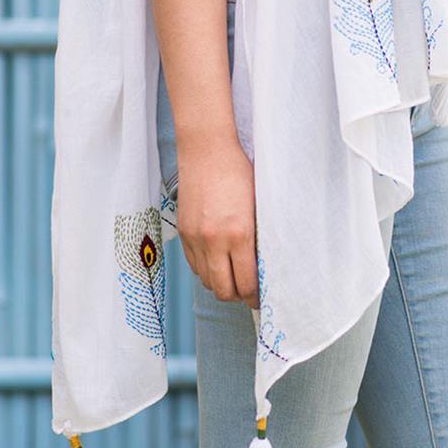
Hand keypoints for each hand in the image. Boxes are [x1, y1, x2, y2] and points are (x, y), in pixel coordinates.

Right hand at [175, 138, 258, 307]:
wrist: (207, 151)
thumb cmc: (238, 172)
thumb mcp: (258, 205)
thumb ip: (259, 237)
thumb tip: (263, 265)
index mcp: (239, 234)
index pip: (246, 283)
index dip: (255, 296)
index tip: (262, 297)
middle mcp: (214, 241)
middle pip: (223, 290)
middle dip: (238, 297)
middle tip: (249, 294)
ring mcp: (195, 239)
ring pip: (206, 281)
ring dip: (220, 285)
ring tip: (233, 278)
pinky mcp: (183, 233)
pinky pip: (193, 266)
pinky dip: (205, 271)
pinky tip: (217, 264)